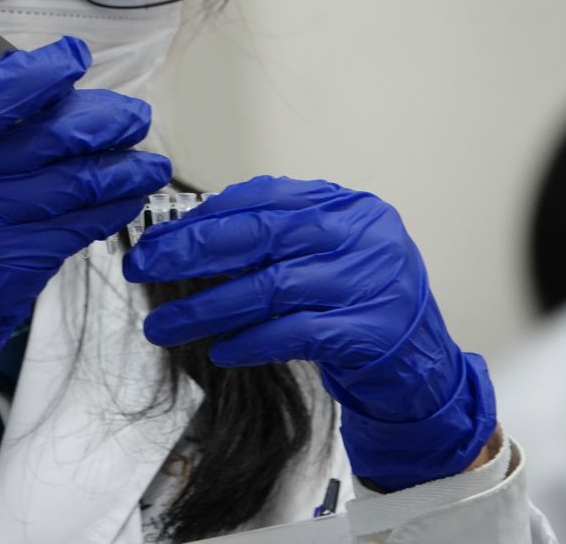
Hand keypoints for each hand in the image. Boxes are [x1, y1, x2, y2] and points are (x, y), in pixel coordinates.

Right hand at [0, 37, 171, 391]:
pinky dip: (114, 208)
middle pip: (51, 138)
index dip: (41, 74)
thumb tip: (55, 83)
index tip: (76, 57)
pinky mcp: (20, 263)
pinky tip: (130, 198)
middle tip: (136, 117)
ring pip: (78, 184)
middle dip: (106, 122)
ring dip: (125, 170)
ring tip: (153, 164)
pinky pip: (81, 226)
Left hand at [123, 176, 495, 490]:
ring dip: (206, 308)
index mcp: (347, 207)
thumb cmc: (362, 306)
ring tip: (164, 324)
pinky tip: (220, 350)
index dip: (206, 216)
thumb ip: (276, 239)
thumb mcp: (326, 257)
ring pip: (269, 288)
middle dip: (191, 251)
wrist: (422, 367)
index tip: (161, 236)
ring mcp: (367, 282)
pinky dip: (250, 342)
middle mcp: (360, 236)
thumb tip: (194, 235)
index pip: (264, 198)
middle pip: (260, 235)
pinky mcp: (367, 331)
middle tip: (144, 267)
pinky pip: (292, 333)